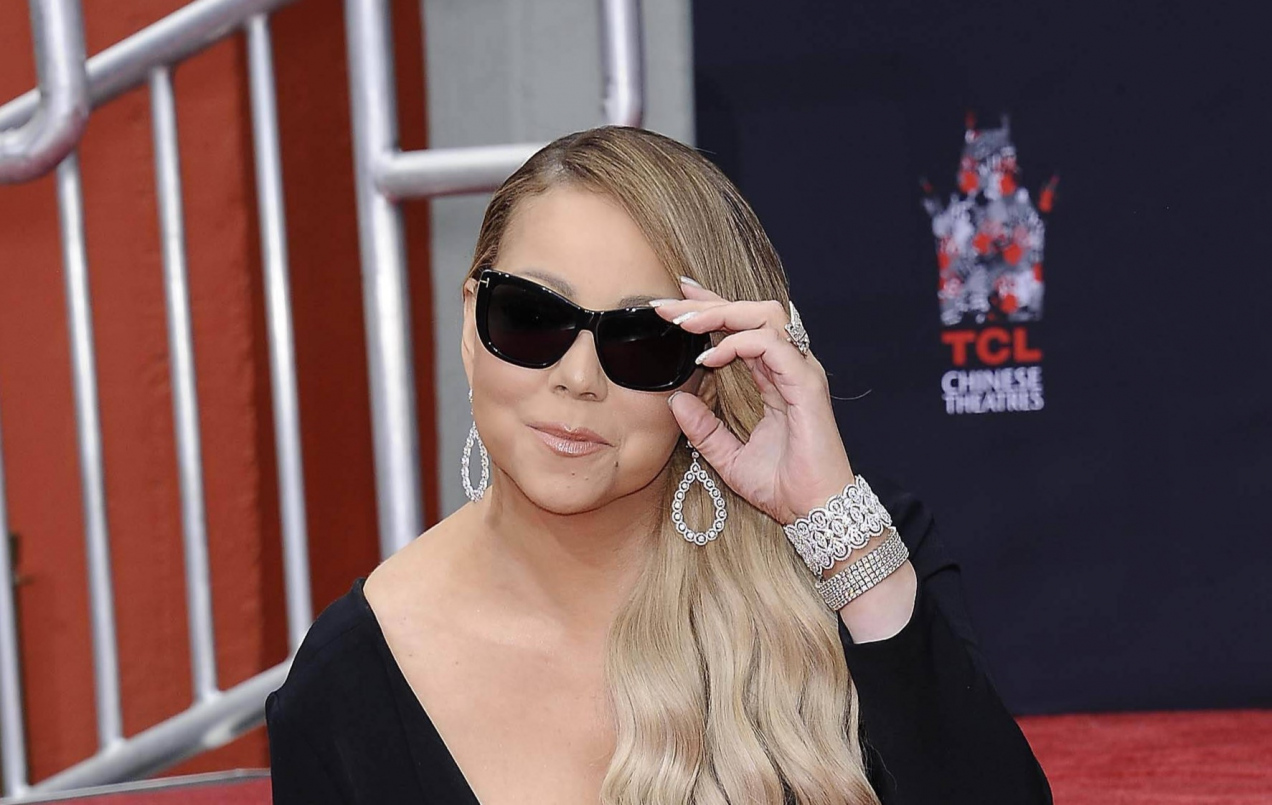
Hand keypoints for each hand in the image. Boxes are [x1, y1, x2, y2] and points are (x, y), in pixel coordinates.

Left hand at [654, 278, 856, 526]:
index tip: (675, 302)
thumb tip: (674, 402)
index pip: (741, 328)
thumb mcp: (728, 457)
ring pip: (765, 317)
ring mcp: (801, 372)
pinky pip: (772, 346)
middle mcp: (789, 367)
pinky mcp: (807, 384)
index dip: (710, 308)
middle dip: (707, 304)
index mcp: (773, 378)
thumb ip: (703, 429)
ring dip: (722, 314)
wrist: (814, 512)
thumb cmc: (782, 486)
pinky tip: (710, 358)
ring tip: (685, 324)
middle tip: (669, 307)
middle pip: (751, 312)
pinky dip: (739, 344)